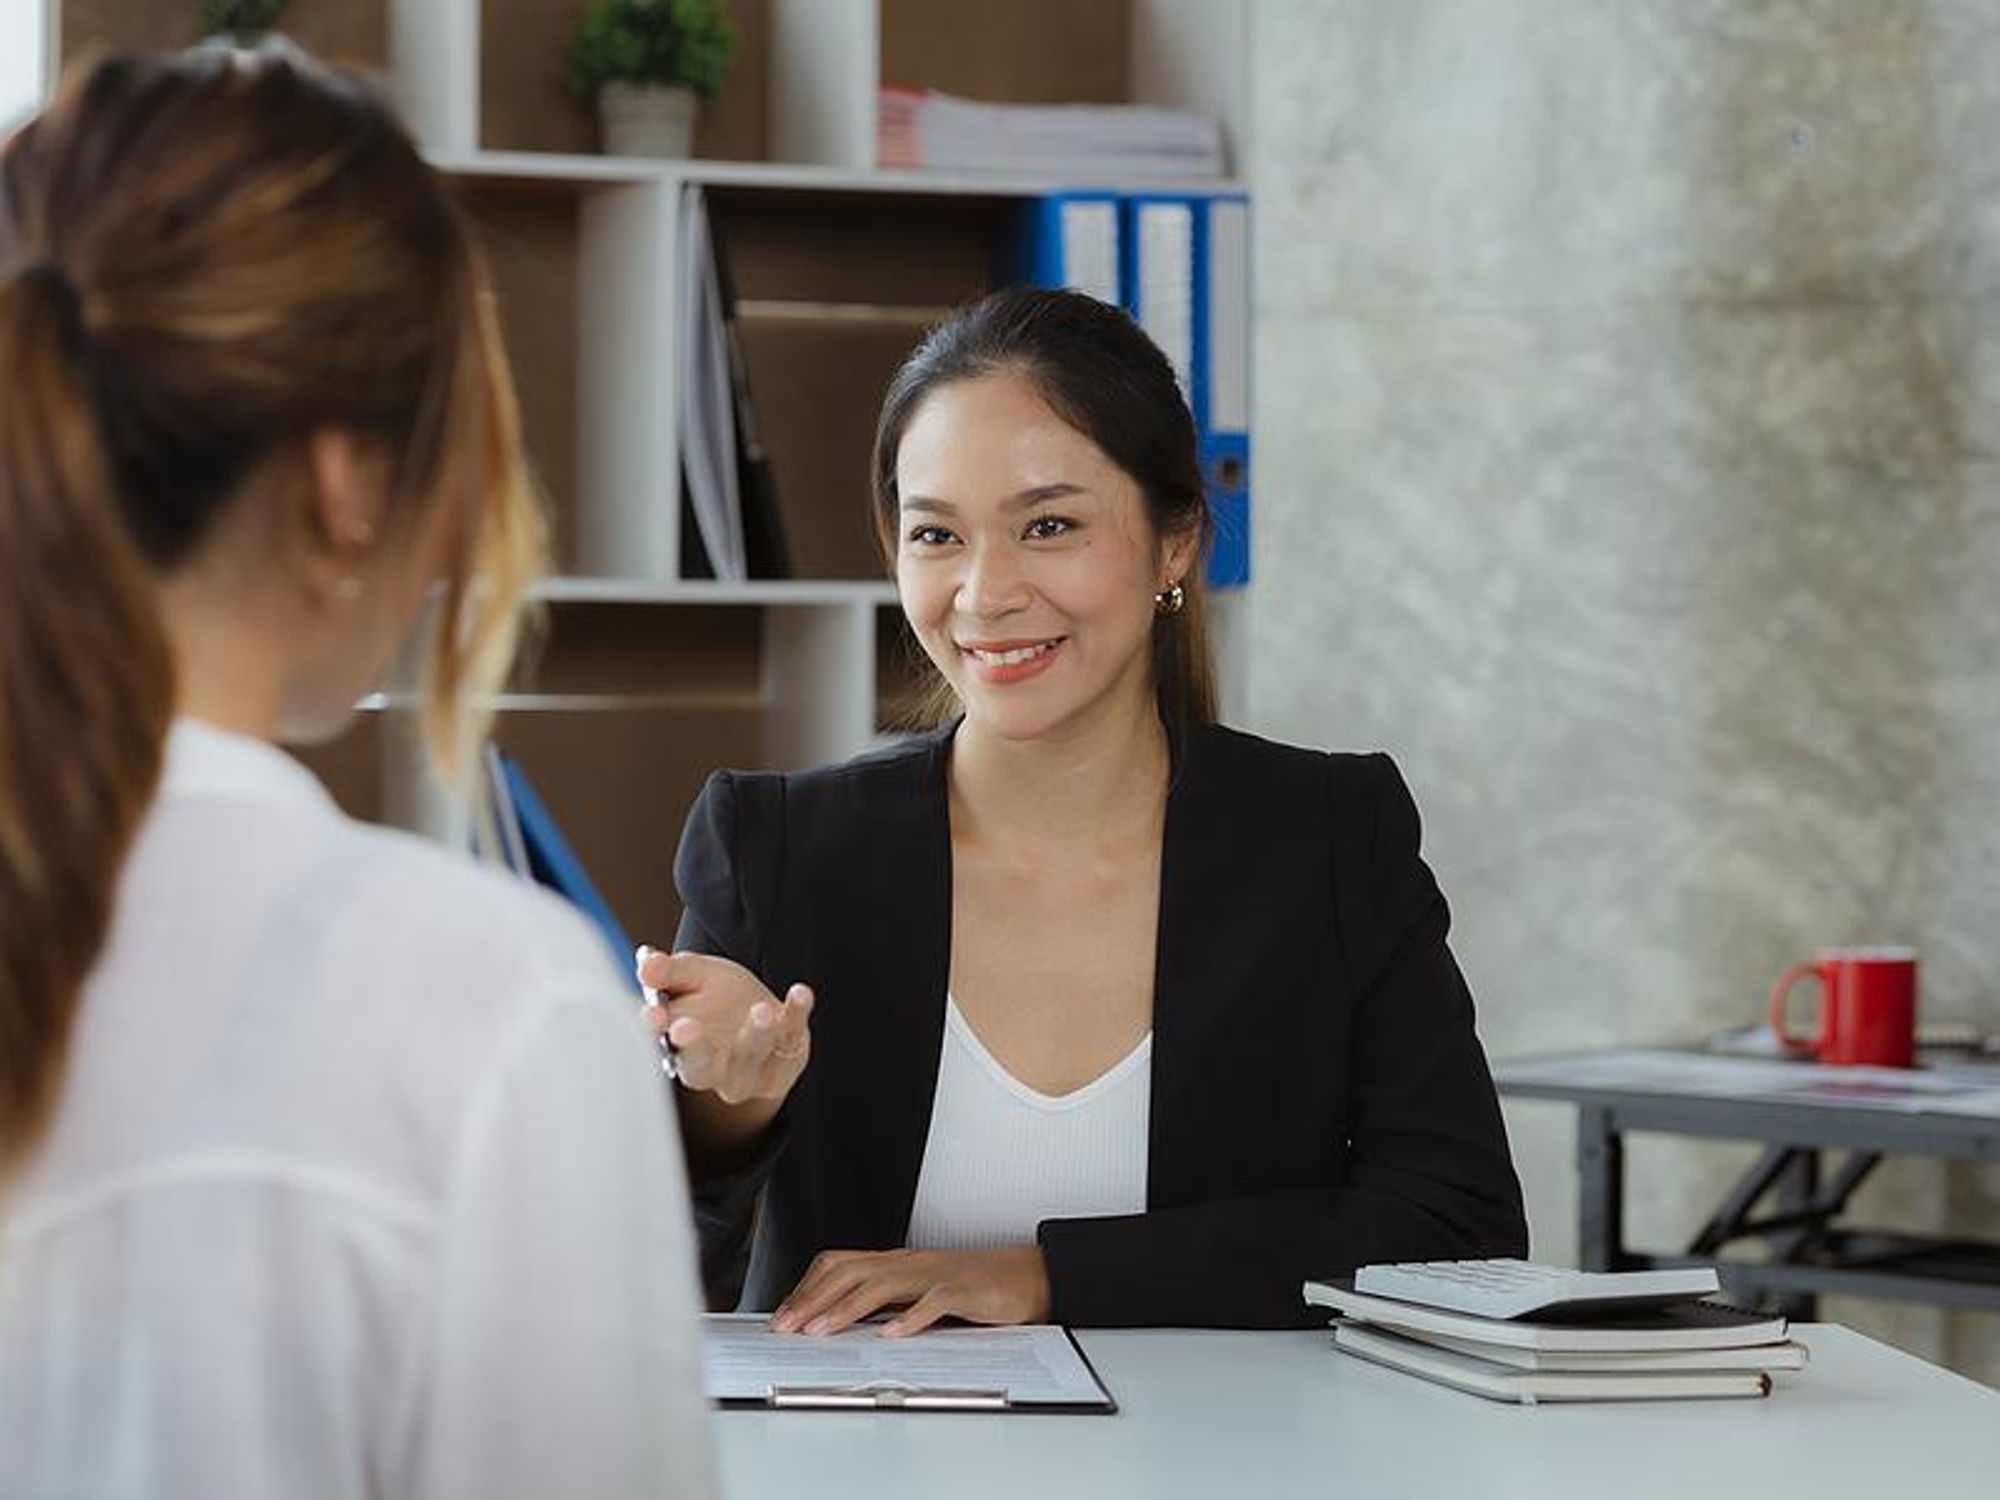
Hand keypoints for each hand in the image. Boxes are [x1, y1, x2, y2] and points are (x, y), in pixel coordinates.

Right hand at [637, 948, 814, 1106]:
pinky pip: (792, 1036)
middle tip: (686, 1027)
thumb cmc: (718, 998)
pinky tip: (800, 992)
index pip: (661, 1044)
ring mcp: (750, 1070)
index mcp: (679, 1049)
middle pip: (699, 1068)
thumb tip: (646, 965)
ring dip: (754, 1036)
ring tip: (760, 1011)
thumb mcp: (693, 976)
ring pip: (748, 1059)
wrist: (765, 1014)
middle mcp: (712, 1068)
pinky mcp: (786, 1060)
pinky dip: (796, 1013)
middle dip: (694, 1049)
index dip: (654, 1031)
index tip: (653, 1014)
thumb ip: (670, 971)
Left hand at [771, 1247, 1051, 1337]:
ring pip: (881, 1284)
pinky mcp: (963, 1289)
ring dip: (846, 1309)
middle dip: (813, 1299)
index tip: (783, 1316)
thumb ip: (889, 1302)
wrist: (1028, 1275)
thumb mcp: (922, 1291)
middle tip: (787, 1327)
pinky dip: (909, 1318)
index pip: (840, 1264)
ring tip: (821, 1330)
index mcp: (897, 1262)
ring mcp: (935, 1274)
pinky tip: (890, 1336)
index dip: (808, 1288)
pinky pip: (932, 1302)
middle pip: (850, 1271)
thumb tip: (846, 1323)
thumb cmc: (976, 1285)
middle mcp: (910, 1263)